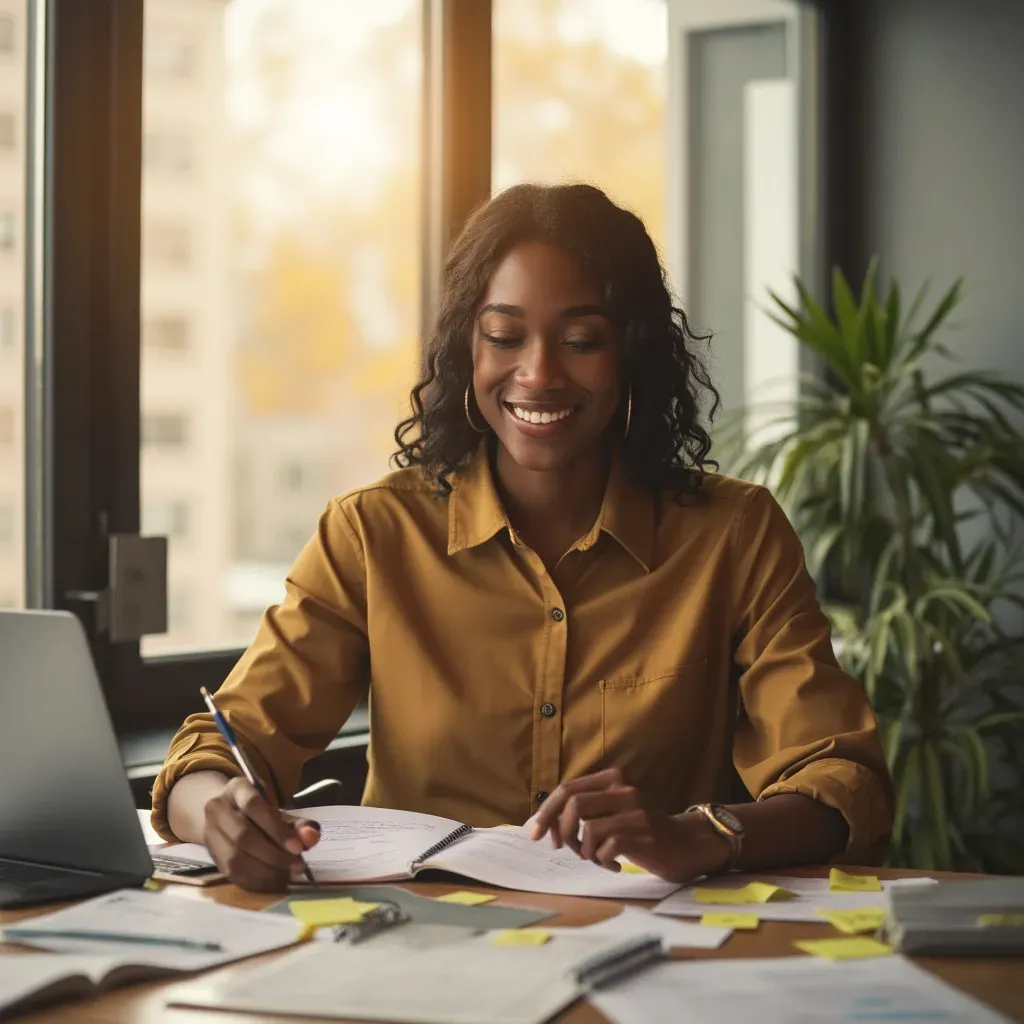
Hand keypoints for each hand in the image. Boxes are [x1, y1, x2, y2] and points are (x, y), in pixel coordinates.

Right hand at [203, 776, 320, 891]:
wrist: (226, 815)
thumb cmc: (259, 812)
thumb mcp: (279, 811)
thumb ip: (299, 824)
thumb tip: (312, 837)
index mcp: (238, 789)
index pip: (254, 806)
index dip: (277, 830)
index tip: (298, 848)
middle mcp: (217, 809)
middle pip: (243, 836)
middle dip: (274, 855)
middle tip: (297, 865)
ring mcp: (209, 833)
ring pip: (235, 858)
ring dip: (265, 871)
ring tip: (287, 875)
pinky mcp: (211, 856)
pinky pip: (232, 874)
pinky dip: (256, 881)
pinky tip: (273, 881)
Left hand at [529, 768, 728, 883]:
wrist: (686, 845)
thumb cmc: (642, 831)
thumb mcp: (614, 809)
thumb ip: (586, 808)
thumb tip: (543, 823)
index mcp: (613, 778)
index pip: (567, 789)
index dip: (546, 812)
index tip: (534, 834)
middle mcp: (624, 788)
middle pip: (572, 804)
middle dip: (561, 831)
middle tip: (565, 849)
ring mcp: (635, 810)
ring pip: (586, 829)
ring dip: (584, 850)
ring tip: (596, 857)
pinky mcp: (643, 833)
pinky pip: (605, 847)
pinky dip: (602, 861)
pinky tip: (615, 865)